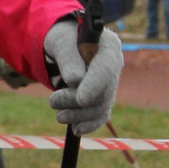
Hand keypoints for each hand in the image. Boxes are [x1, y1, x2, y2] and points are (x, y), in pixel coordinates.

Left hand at [43, 14, 122, 135]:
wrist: (65, 46)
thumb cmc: (64, 39)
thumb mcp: (61, 41)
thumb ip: (68, 57)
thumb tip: (75, 80)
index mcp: (109, 45)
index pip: (106, 68)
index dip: (94, 85)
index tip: (81, 99)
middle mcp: (114, 65)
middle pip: (103, 91)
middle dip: (77, 102)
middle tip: (53, 101)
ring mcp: (111, 82)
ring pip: (101, 106)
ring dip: (78, 115)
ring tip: (59, 115)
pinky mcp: (104, 96)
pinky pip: (101, 115)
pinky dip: (89, 124)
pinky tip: (76, 129)